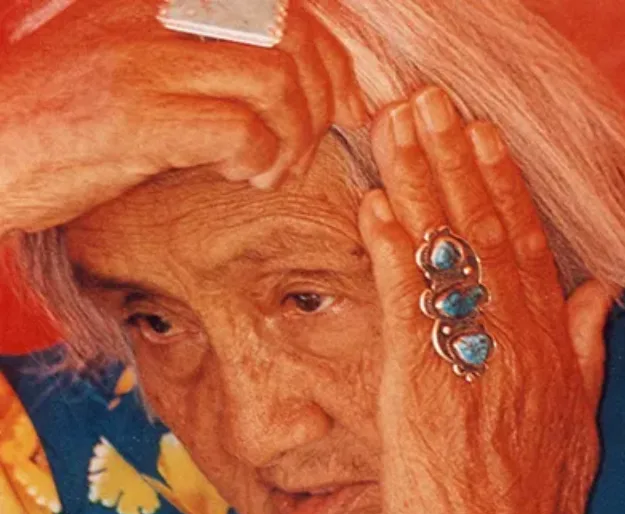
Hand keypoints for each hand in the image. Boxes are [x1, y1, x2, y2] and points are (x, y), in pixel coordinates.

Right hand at [0, 0, 366, 235]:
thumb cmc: (66, 115)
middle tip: (305, 148)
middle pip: (294, 40)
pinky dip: (258, 161)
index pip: (284, 7)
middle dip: (324, 102)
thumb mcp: (136, 64)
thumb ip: (204, 58)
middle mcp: (156, 12)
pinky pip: (240, 131)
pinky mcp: (133, 117)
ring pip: (277, 83)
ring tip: (267, 169)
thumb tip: (292, 85)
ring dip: (293, 139)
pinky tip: (237, 175)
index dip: (333, 58)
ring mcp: (143, 60)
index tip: (347, 106)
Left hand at [358, 86, 612, 513]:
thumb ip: (587, 352)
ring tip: (395, 127)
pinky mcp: (421, 387)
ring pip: (445, 258)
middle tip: (427, 102)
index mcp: (550, 350)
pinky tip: (375, 204)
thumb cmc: (533, 508)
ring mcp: (467, 362)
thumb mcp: (579, 426)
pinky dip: (391, 252)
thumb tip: (599, 293)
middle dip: (453, 161)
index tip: (479, 136)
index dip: (499, 186)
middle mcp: (514, 344)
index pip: (525, 249)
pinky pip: (407, 306)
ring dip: (418, 185)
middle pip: (483, 234)